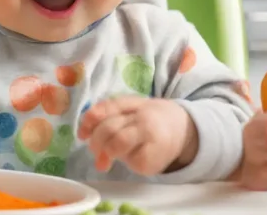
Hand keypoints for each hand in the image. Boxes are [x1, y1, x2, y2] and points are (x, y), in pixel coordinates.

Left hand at [77, 96, 196, 175]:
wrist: (183, 131)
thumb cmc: (149, 119)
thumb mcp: (131, 108)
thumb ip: (106, 113)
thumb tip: (83, 134)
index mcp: (135, 104)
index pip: (108, 108)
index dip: (90, 120)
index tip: (82, 134)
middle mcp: (144, 119)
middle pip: (110, 128)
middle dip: (96, 140)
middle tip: (95, 149)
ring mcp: (151, 139)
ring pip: (118, 144)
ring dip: (107, 151)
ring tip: (108, 157)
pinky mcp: (152, 160)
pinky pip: (130, 161)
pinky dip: (125, 162)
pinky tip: (132, 159)